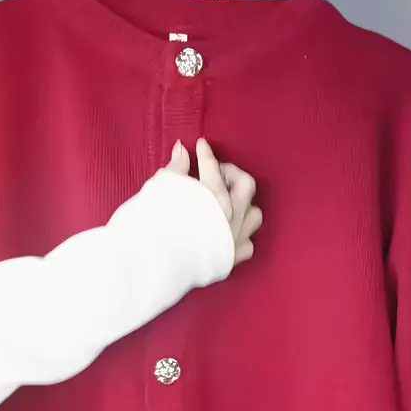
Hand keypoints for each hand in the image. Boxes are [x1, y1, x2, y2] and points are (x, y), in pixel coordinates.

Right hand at [167, 139, 262, 264]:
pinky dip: (241, 235)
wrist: (156, 265)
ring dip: (243, 204)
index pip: (211, 166)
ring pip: (254, 214)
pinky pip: (248, 244)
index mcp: (212, 196)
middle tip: (216, 173)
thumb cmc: (155, 224)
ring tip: (227, 202)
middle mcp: (231, 215)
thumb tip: (182, 149)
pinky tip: (229, 233)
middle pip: (245, 184)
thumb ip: (176, 168)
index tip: (202, 144)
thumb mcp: (162, 189)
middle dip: (232, 173)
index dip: (206, 153)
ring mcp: (235, 238)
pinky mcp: (233, 259)